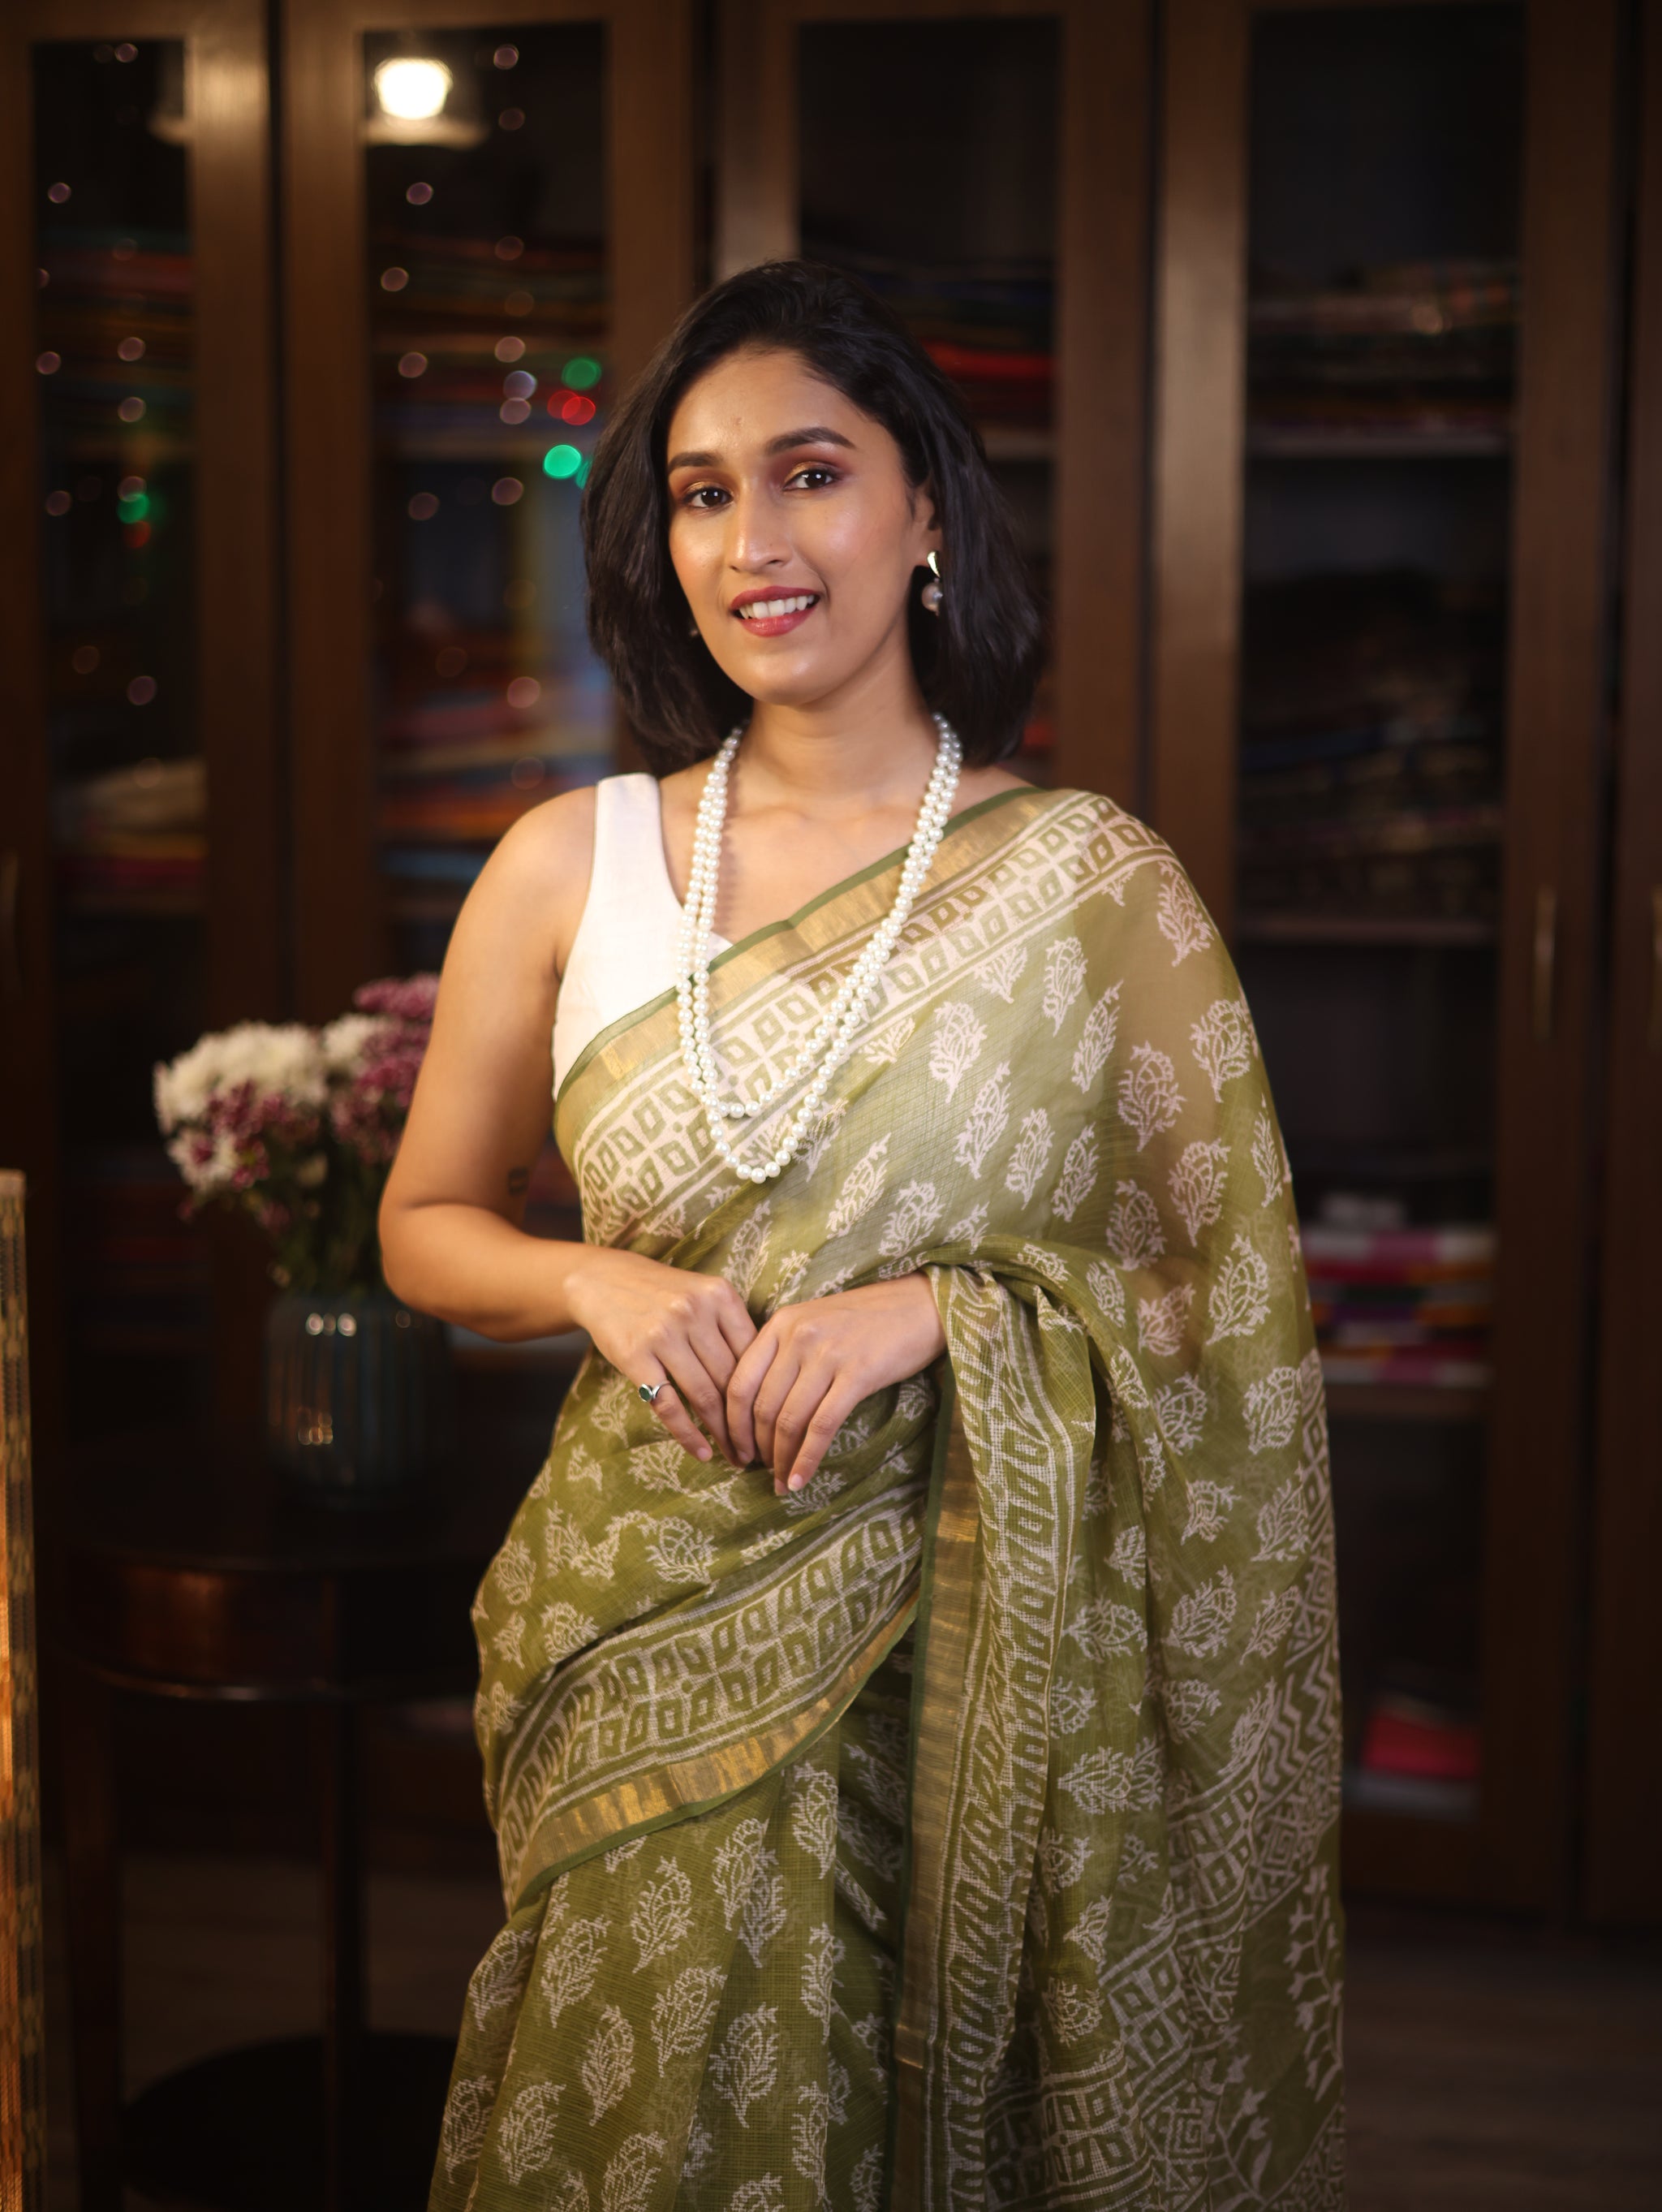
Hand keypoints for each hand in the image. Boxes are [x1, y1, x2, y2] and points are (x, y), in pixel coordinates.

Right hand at [564, 1247, 756, 1465]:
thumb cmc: (665, 1295)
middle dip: (747, 1421)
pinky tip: (701, 1452)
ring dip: (722, 1433)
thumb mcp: (703, 1295)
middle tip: (759, 1449)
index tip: (773, 1420)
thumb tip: (765, 1385)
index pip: (754, 1354)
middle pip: (731, 1378)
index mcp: (720, 1295)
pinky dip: (687, 1434)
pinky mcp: (636, 1355)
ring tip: (735, 1456)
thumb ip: (731, 1330)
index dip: (766, 1393)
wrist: (605, 1280)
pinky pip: (668, 1404)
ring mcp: (663, 1333)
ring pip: (704, 1395)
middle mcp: (694, 1311)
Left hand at [724, 1274, 946, 1493]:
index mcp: (780, 1324)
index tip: (735, 1449)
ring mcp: (827, 1354)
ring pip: (789, 1420)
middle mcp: (797, 1336)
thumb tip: (757, 1410)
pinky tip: (800, 1479)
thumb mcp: (814, 1323)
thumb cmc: (867, 1319)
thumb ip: (784, 1353)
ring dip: (780, 1459)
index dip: (730, 1424)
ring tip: (780, 1481)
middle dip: (755, 1447)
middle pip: (761, 1406)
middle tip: (757, 1471)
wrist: (921, 1304)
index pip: (739, 1383)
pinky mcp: (857, 1374)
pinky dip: (807, 1459)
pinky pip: (822, 1426)